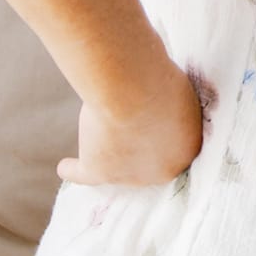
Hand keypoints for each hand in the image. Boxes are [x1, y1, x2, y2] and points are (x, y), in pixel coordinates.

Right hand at [58, 63, 203, 186]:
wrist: (134, 91)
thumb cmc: (161, 79)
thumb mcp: (179, 88)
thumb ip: (173, 101)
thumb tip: (165, 93)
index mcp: (189, 148)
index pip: (176, 147)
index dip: (164, 136)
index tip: (157, 125)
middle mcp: (162, 170)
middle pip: (149, 161)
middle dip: (143, 146)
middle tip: (133, 127)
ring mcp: (131, 176)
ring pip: (119, 166)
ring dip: (112, 155)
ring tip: (102, 141)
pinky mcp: (100, 172)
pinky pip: (84, 175)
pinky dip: (74, 171)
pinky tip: (66, 167)